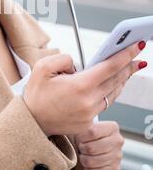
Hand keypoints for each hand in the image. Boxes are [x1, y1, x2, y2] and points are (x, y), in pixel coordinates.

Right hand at [23, 40, 146, 135]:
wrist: (31, 123)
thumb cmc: (36, 95)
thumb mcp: (43, 68)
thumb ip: (64, 58)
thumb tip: (79, 64)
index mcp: (79, 86)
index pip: (110, 67)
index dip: (125, 55)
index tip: (136, 46)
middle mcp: (89, 102)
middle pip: (116, 80)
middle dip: (129, 66)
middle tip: (138, 56)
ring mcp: (90, 114)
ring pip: (113, 93)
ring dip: (122, 80)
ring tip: (128, 69)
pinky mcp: (89, 123)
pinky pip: (105, 104)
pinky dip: (110, 93)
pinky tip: (112, 85)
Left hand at [74, 121, 123, 169]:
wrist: (100, 152)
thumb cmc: (91, 137)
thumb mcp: (89, 126)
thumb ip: (85, 121)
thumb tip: (78, 117)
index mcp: (113, 127)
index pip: (92, 132)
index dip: (81, 137)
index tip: (79, 138)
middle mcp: (118, 141)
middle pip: (91, 148)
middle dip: (82, 149)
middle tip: (81, 148)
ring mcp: (118, 156)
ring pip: (92, 161)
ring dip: (84, 160)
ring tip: (84, 156)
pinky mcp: (116, 169)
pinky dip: (89, 169)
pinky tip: (89, 165)